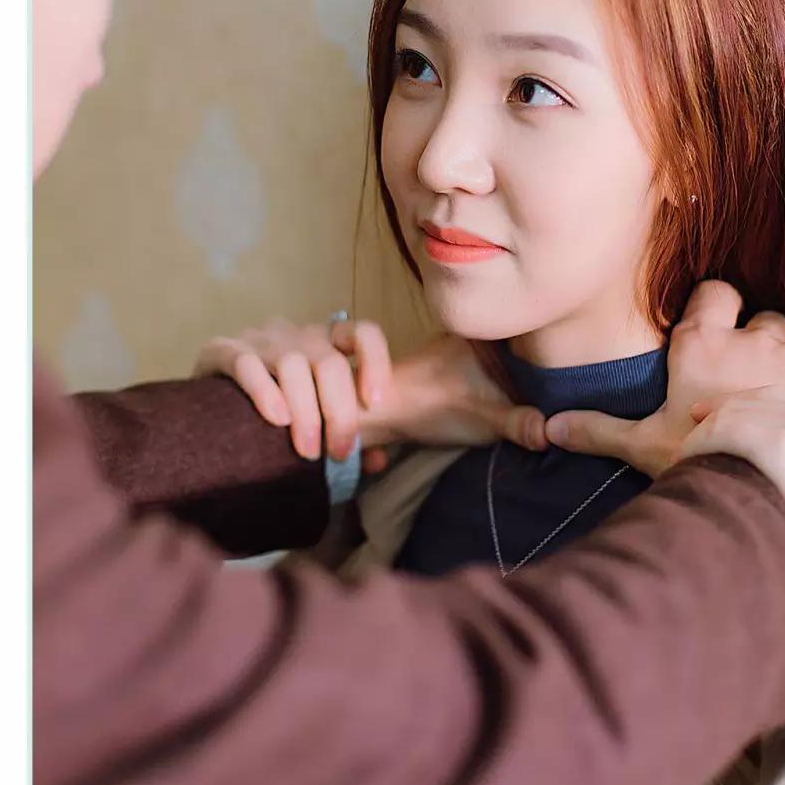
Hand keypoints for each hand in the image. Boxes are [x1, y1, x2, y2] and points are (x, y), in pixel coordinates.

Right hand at [196, 321, 546, 471]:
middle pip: (322, 359)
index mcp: (353, 345)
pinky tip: (274, 421)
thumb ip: (498, 420)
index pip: (364, 335)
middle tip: (344, 448)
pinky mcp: (229, 358)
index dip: (370, 362)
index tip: (380, 399)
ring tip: (312, 449)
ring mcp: (268, 344)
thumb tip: (555, 431)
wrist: (260, 412)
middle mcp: (309, 336)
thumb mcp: (446, 416)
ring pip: (283, 362)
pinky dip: (256, 389)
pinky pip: (239, 363)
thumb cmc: (371, 417)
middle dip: (332, 405)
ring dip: (300, 406)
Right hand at [544, 280, 784, 475]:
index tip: (715, 338)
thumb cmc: (700, 463)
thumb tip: (550, 427)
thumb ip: (599, 429)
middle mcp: (754, 339)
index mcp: (703, 344)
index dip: (717, 311)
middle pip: (765, 321)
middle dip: (760, 347)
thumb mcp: (644, 446)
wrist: (765, 491)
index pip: (716, 293)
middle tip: (750, 389)